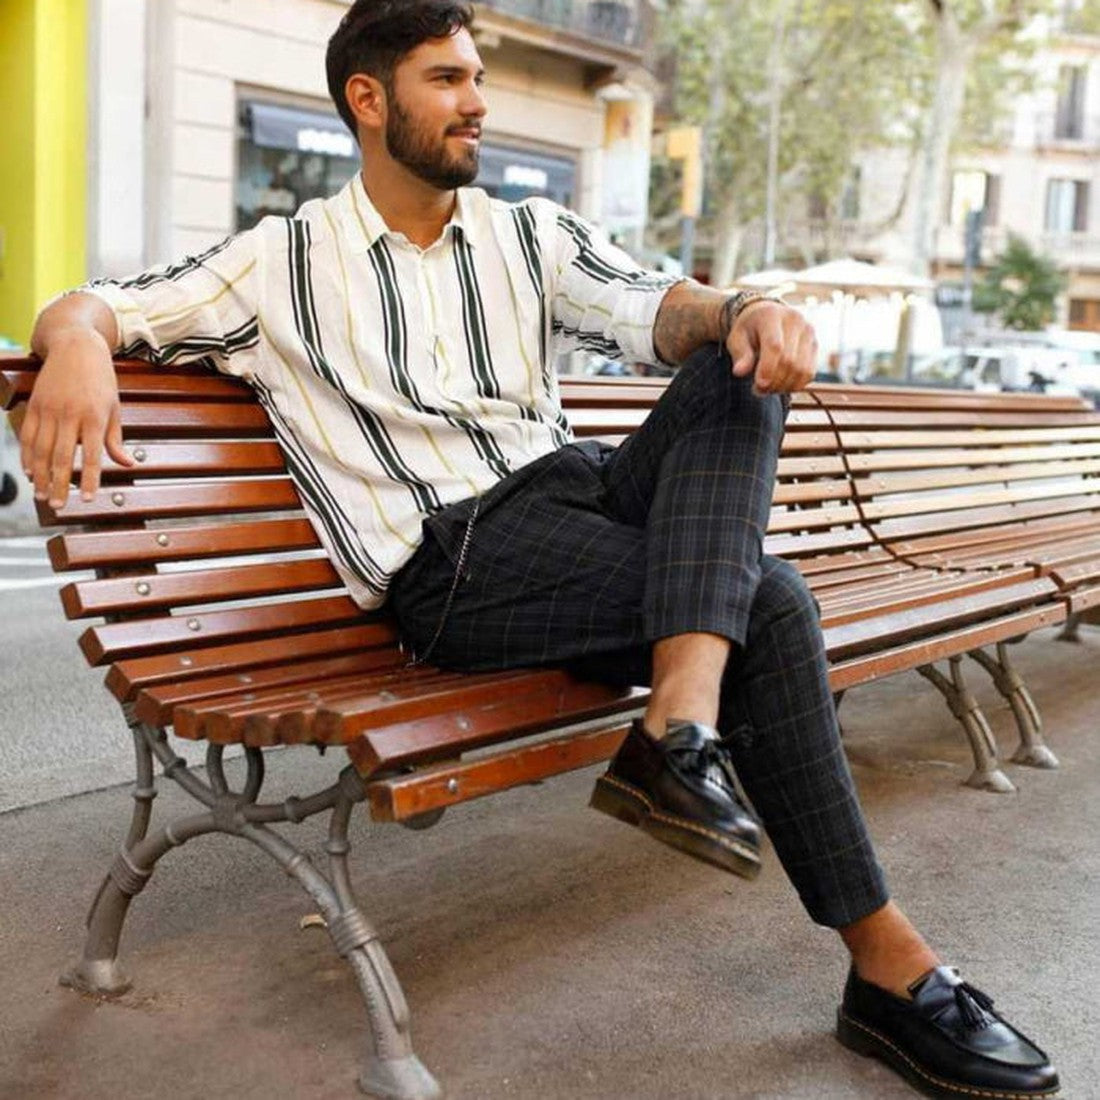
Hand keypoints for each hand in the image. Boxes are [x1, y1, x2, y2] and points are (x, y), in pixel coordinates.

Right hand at [19, 328, 133, 508]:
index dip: (88, 480)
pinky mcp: (35, 404)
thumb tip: (128, 464)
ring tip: (42, 495)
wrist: (76, 346)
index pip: (92, 456)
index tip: (86, 499)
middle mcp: (71, 415)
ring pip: (41, 449)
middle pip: (62, 457)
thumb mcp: (115, 408)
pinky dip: (28, 456)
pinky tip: (30, 472)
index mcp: (96, 417)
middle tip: (58, 506)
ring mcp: (50, 409)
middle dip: (59, 484)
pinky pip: (29, 435)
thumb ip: (116, 439)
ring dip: (40, 475)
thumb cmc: (101, 380)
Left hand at [728, 301, 817, 394]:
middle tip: (757, 390)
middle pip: (789, 361)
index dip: (767, 368)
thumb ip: (740, 354)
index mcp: (771, 315)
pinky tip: (780, 385)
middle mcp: (795, 320)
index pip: (774, 346)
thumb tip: (740, 372)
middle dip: (773, 381)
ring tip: (768, 388)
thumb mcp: (737, 338)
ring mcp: (808, 332)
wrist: (767, 315)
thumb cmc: (749, 330)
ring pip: (802, 370)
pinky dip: (795, 385)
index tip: (759, 385)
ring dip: (784, 386)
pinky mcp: (815, 345)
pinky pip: (809, 373)